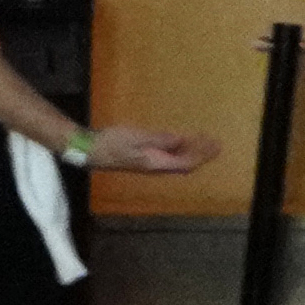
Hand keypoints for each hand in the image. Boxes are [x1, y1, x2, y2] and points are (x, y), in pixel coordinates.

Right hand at [82, 125, 219, 174]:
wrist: (89, 150)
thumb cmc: (111, 143)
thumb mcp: (135, 138)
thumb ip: (158, 139)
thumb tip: (179, 140)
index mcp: (155, 163)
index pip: (185, 162)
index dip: (201, 154)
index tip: (214, 145)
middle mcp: (155, 167)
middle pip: (184, 164)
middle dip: (201, 155)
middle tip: (215, 144)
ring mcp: (148, 163)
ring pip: (177, 162)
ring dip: (192, 152)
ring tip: (203, 142)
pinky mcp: (142, 158)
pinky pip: (169, 157)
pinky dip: (180, 150)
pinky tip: (180, 142)